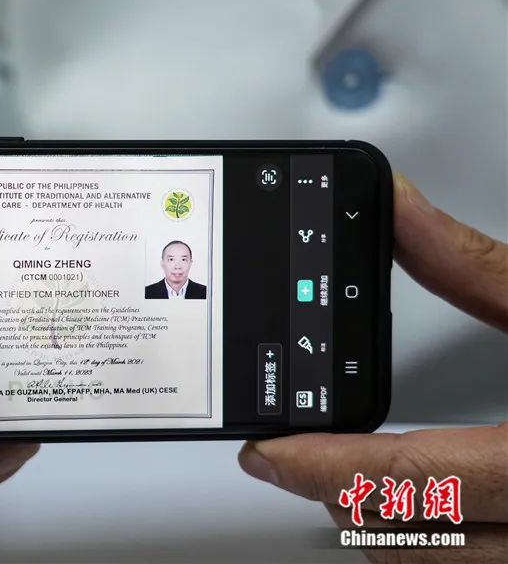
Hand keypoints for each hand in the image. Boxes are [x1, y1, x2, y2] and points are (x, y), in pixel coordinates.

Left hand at [239, 174, 506, 561]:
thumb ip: (479, 268)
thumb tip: (398, 214)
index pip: (408, 480)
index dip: (320, 467)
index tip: (265, 455)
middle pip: (414, 544)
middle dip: (347, 500)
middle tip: (308, 459)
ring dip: (393, 532)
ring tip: (359, 485)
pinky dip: (449, 547)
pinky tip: (443, 513)